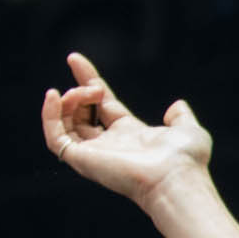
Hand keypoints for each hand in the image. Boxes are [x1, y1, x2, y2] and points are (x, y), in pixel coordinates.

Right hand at [40, 51, 211, 207]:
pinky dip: (49, 116)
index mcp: (130, 133)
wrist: (175, 178)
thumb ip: (181, 116)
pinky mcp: (81, 160)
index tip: (74, 59)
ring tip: (84, 94)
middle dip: (80, 90)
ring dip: (69, 101)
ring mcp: (94, 153)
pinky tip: (54, 96)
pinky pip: (55, 137)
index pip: (102, 104)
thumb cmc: (184, 160)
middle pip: (82, 111)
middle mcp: (109, 143)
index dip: (89, 80)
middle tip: (94, 88)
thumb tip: (178, 105)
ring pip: (65, 122)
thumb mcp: (188, 130)